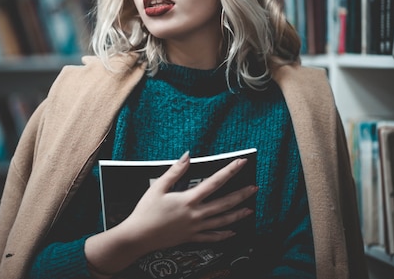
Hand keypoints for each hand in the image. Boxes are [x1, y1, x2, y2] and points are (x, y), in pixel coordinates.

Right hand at [84, 151, 256, 276]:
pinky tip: (233, 232)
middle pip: (224, 203)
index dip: (229, 171)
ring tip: (250, 209)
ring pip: (222, 221)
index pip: (214, 182)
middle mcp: (195, 214)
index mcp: (188, 199)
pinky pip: (211, 238)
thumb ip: (174, 171)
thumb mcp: (157, 187)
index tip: (241, 163)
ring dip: (237, 215)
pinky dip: (224, 235)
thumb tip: (187, 155)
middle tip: (255, 188)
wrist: (138, 237)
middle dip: (241, 194)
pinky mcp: (191, 238)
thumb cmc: (145, 211)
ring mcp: (194, 228)